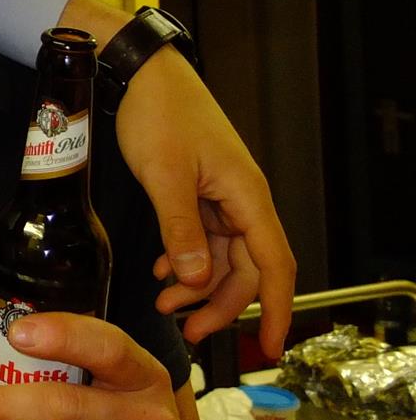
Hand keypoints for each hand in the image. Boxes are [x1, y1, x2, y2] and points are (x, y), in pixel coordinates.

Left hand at [60, 0, 295, 356]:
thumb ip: (181, 228)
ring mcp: (221, 195)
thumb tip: (199, 278)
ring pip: (222, 255)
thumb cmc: (158, 112)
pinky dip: (185, 257)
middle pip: (247, 268)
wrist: (141, 71)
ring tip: (165, 305)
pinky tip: (162, 271)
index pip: (276, 265)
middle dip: (221, 304)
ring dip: (198, 283)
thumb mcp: (164, 174)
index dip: (278, 309)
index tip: (273, 348)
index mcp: (246, 196)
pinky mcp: (198, 190)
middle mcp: (242, 198)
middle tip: (188, 330)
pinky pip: (202, 236)